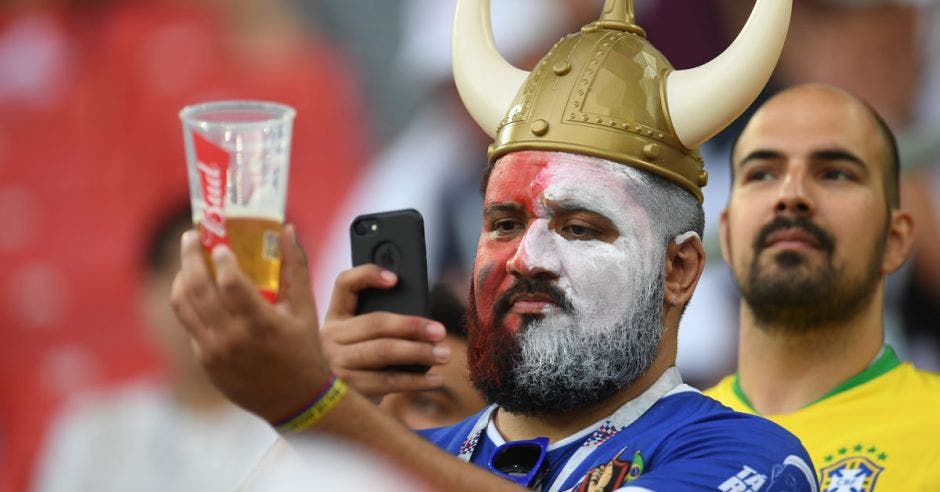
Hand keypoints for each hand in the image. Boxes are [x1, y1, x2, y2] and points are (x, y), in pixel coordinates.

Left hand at [170, 224, 328, 422]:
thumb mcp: (305, 309)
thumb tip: (287, 228)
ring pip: (183, 306)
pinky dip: (189, 302)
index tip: (220, 243)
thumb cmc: (304, 352)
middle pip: (198, 289)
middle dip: (190, 257)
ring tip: (188, 261)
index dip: (221, 259)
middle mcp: (233, 338)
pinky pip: (189, 324)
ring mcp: (214, 352)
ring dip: (182, 277)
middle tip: (191, 237)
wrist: (295, 402)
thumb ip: (295, 266)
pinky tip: (196, 289)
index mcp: (261, 324)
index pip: (230, 283)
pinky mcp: (205, 361)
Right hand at [321, 265, 449, 399]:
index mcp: (333, 317)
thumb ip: (379, 326)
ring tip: (444, 354)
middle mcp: (328, 338)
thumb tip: (424, 322)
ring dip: (419, 352)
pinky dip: (416, 381)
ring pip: (383, 351)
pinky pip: (387, 382)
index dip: (368, 275)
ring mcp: (334, 364)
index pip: (344, 284)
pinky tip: (434, 380)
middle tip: (440, 331)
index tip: (396, 278)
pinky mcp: (346, 390)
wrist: (330, 411)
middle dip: (412, 325)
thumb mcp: (359, 342)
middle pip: (375, 323)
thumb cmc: (359, 368)